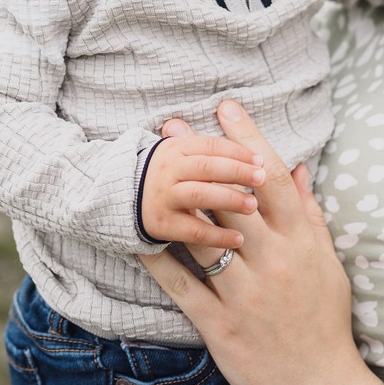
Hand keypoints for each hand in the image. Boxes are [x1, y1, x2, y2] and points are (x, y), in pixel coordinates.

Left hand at [140, 101, 376, 384]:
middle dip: (201, 157)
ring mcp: (246, 294)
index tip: (226, 108)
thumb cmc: (326, 322)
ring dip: (176, 198)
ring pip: (205, 236)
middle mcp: (274, 262)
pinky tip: (137, 235)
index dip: (248, 139)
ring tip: (152, 168)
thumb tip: (298, 169)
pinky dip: (159, 260)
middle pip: (231, 197)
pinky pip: (183, 286)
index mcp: (301, 243)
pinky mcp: (221, 325)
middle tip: (173, 124)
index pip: (271, 178)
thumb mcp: (327, 264)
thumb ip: (310, 215)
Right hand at [140, 129, 265, 248]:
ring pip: (199, 195)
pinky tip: (238, 239)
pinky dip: (216, 236)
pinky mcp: (161, 224)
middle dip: (237, 171)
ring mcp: (163, 197)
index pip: (211, 145)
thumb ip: (213, 151)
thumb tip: (252, 146)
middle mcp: (168, 170)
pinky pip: (192, 231)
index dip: (238, 152)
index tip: (260, 161)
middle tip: (261, 178)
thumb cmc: (168, 175)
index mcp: (176, 148)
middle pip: (206, 167)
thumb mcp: (182, 154)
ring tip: (253, 206)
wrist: (122, 197)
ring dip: (228, 199)